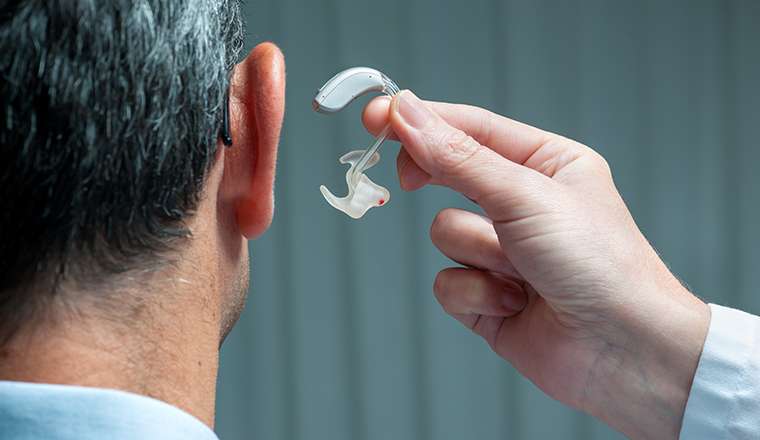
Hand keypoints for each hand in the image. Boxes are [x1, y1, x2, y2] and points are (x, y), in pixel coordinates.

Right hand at [363, 91, 710, 439]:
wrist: (625, 351)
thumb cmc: (600, 265)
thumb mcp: (525, 196)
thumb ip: (459, 159)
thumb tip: (408, 115)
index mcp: (545, 164)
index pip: (471, 128)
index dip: (421, 119)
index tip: (376, 116)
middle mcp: (521, 204)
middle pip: (449, 174)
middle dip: (433, 179)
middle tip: (407, 177)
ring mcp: (502, 252)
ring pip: (444, 232)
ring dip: (476, 252)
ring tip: (519, 270)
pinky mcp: (487, 295)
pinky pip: (446, 280)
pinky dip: (475, 292)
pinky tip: (512, 303)